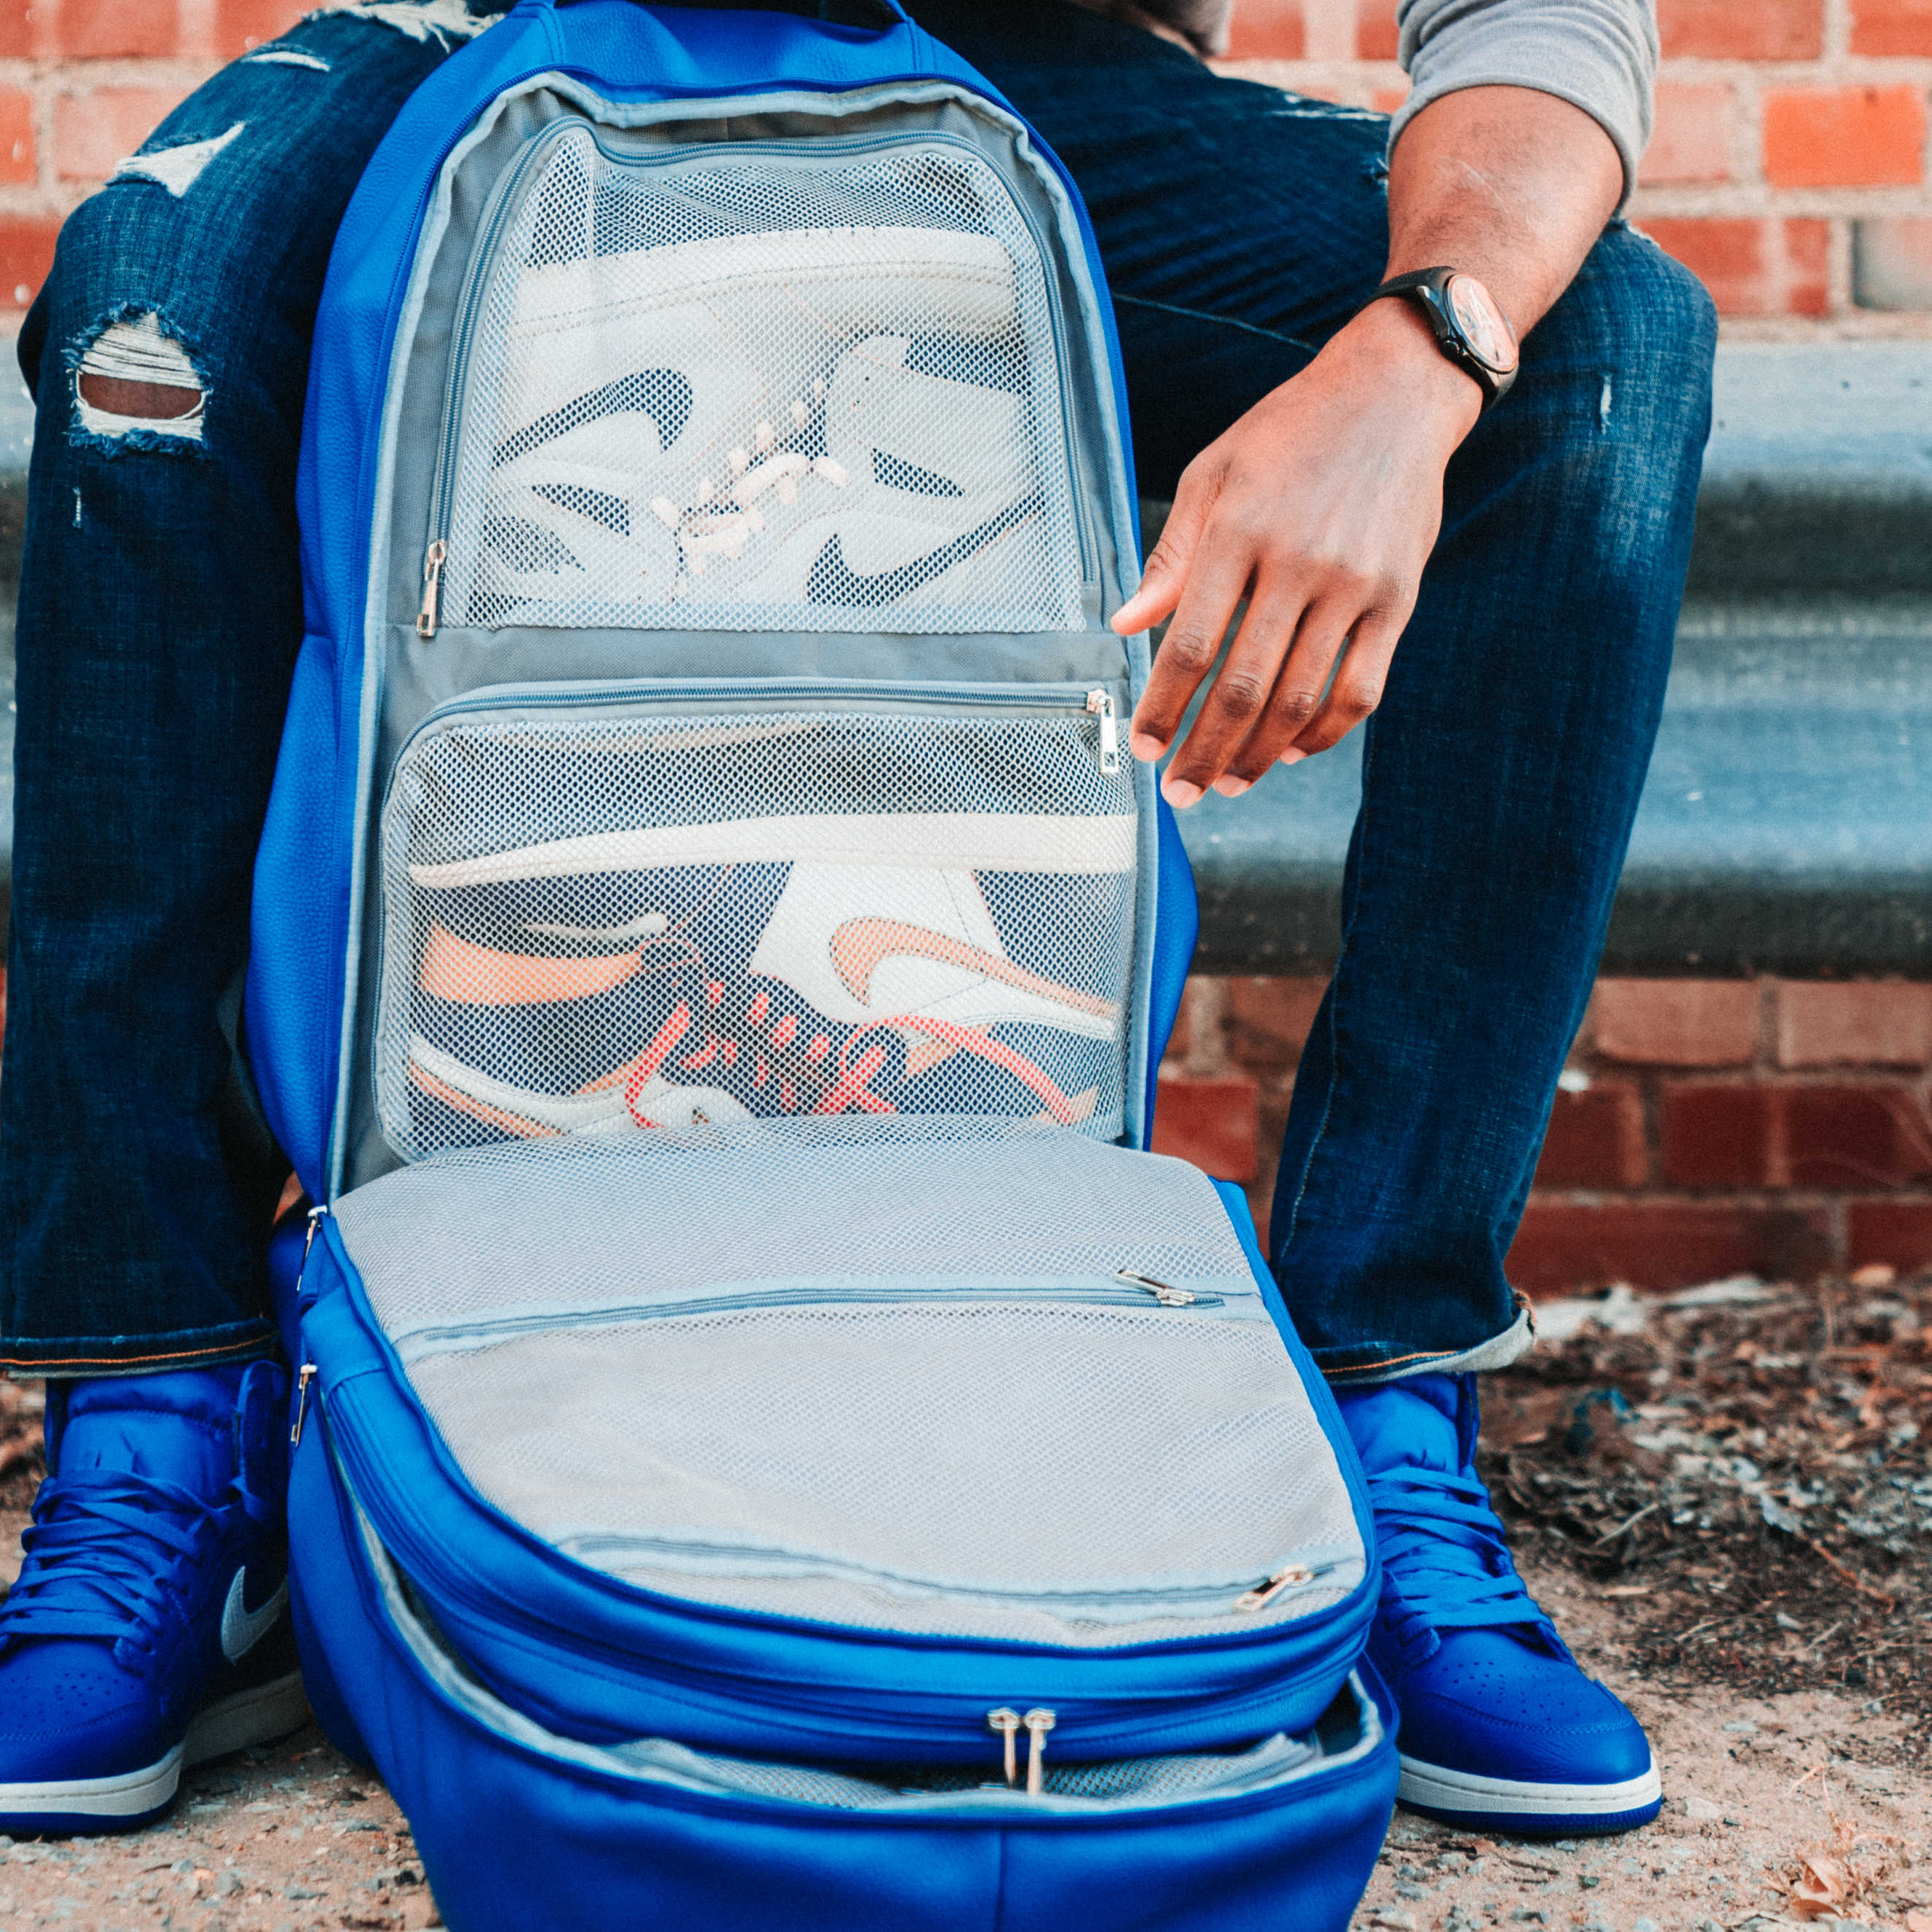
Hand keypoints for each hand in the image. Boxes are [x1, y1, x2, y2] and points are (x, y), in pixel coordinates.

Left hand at [1113, 295, 1480, 805]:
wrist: (1395, 394)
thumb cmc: (1290, 433)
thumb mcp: (1214, 473)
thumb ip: (1172, 556)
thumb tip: (1128, 625)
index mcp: (1239, 531)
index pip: (1192, 645)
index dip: (1165, 707)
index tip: (1145, 747)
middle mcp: (1298, 562)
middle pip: (1243, 687)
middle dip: (1204, 750)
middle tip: (1180, 790)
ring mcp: (1354, 585)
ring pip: (1300, 698)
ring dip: (1259, 754)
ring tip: (1228, 782)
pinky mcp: (1399, 600)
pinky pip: (1361, 688)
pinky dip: (1324, 731)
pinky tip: (1292, 750)